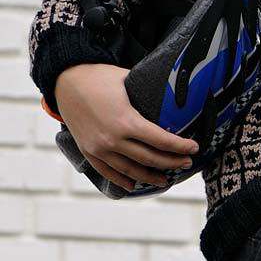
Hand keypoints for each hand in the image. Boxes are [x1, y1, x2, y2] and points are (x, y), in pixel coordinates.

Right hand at [55, 63, 199, 191]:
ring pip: (130, 170)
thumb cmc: (100, 76)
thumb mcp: (128, 80)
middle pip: (149, 158)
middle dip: (171, 162)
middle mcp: (112, 139)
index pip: (160, 140)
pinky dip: (122, 180)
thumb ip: (147, 92)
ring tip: (166, 179)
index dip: (179, 146)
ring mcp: (99, 148)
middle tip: (186, 163)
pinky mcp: (88, 151)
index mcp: (126, 121)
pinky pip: (107, 172)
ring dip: (150, 176)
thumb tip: (172, 91)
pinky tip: (134, 185)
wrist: (66, 80)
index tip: (194, 148)